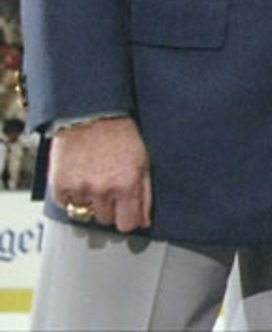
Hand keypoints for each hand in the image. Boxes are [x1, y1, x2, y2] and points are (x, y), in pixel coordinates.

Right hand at [49, 116, 151, 232]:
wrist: (91, 114)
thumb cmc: (121, 135)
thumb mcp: (143, 161)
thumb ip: (145, 195)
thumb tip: (144, 222)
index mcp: (127, 184)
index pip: (127, 224)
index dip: (127, 219)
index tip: (126, 212)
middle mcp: (103, 189)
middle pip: (105, 219)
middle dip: (109, 206)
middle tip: (109, 183)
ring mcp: (80, 188)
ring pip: (85, 214)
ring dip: (89, 201)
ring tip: (94, 177)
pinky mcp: (59, 185)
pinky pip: (65, 204)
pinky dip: (71, 195)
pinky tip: (78, 175)